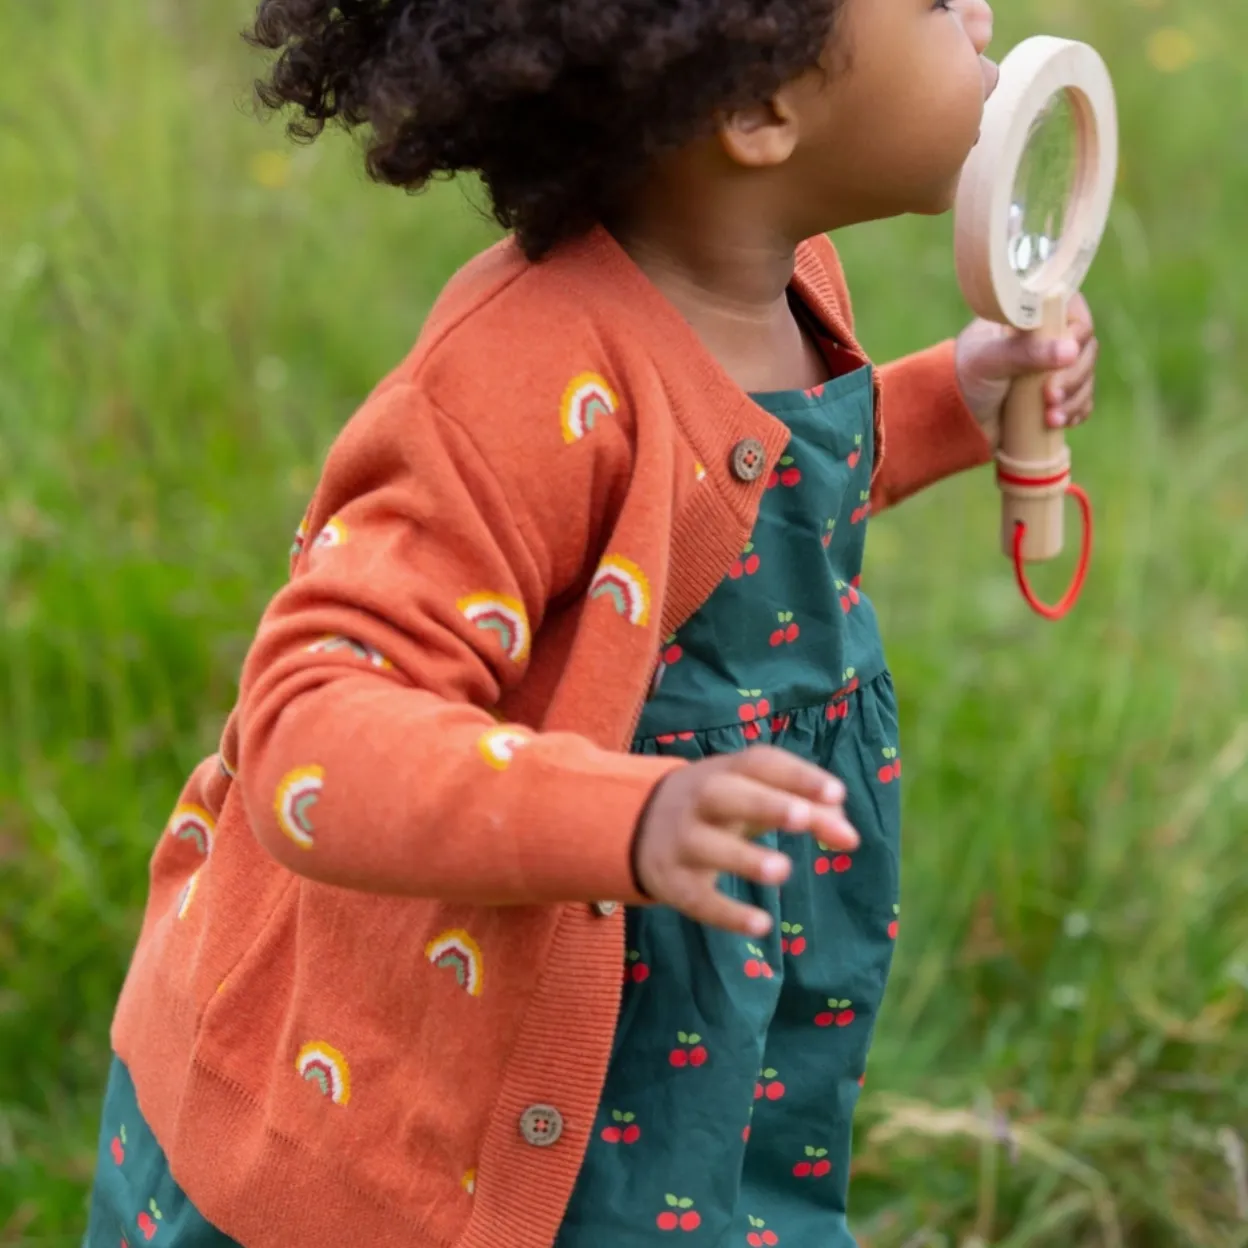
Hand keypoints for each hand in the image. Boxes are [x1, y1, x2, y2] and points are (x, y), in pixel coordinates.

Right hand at [633, 747, 856, 936]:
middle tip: (804, 818)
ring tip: (783, 870)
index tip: (837, 793)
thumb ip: (804, 807)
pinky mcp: (673, 883)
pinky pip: (698, 899)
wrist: (636, 824)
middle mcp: (698, 801)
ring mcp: (681, 842)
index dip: (797, 776)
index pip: (759, 764)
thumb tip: (848, 831)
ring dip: (744, 857)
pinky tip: (761, 925)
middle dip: (764, 804)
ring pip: (707, 846)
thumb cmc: (718, 806)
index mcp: (724, 771)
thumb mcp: (754, 795)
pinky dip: (727, 914)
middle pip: (724, 795)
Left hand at [954, 293, 1099, 448]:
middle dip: (1073, 376)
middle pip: (1084, 348)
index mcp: (1029, 319)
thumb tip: (1071, 350)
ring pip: (1085, 377)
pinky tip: (1063, 423)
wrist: (948, 419)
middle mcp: (1045, 340)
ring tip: (1051, 418)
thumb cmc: (961, 378)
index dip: (1077, 332)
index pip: (1072, 311)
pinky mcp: (1053, 397)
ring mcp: (1051, 370)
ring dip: (1075, 398)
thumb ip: (1025, 352)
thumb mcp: (988, 362)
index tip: (1067, 355)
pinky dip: (1077, 411)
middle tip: (1049, 397)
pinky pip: (1080, 401)